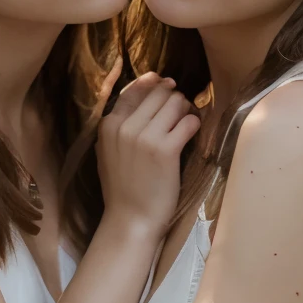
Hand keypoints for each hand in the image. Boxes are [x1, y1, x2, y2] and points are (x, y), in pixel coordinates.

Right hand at [96, 73, 198, 238]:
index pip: (134, 90)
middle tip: (179, 112)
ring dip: (185, 110)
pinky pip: (189, 122)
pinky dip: (194, 124)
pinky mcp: (166, 150)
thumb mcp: (109, 151)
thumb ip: (120, 126)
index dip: (153, 82)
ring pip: (175, 102)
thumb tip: (143, 97)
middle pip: (159, 93)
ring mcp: (145, 137)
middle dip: (173, 98)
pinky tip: (192, 133)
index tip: (165, 83)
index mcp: (108, 125)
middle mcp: (125, 126)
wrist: (130, 219)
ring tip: (185, 123)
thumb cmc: (122, 188)